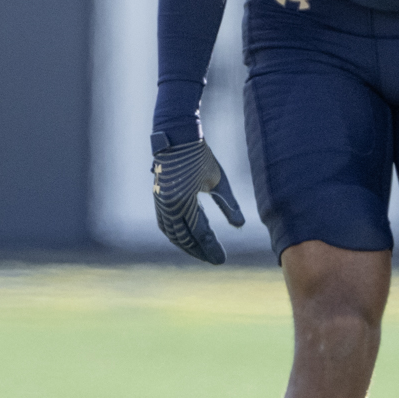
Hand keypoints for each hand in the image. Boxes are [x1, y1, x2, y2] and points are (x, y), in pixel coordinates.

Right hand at [151, 139, 243, 263]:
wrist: (177, 137)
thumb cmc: (201, 156)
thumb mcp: (218, 180)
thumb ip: (228, 204)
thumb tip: (240, 226)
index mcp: (184, 201)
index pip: (199, 233)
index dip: (211, 248)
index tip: (222, 260)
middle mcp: (169, 205)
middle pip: (184, 238)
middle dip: (199, 251)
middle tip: (214, 259)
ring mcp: (160, 203)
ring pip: (172, 233)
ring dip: (186, 245)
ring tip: (201, 252)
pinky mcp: (158, 199)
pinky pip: (165, 224)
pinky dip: (176, 234)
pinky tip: (186, 239)